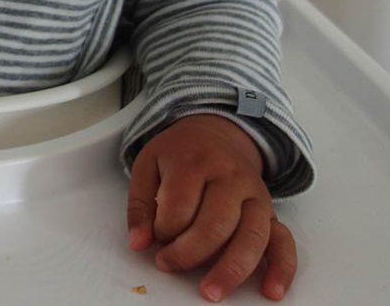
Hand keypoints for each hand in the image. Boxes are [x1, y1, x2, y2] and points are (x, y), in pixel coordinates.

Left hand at [126, 114, 295, 301]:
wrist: (216, 133)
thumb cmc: (179, 154)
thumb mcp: (148, 166)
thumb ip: (139, 204)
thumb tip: (138, 243)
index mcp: (194, 162)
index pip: (179, 207)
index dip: (163, 230)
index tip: (155, 235)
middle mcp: (230, 177)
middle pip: (215, 224)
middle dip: (189, 253)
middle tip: (167, 264)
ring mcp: (255, 194)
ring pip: (252, 236)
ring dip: (231, 269)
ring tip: (211, 292)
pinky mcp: (271, 211)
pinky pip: (284, 241)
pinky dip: (281, 268)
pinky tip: (271, 290)